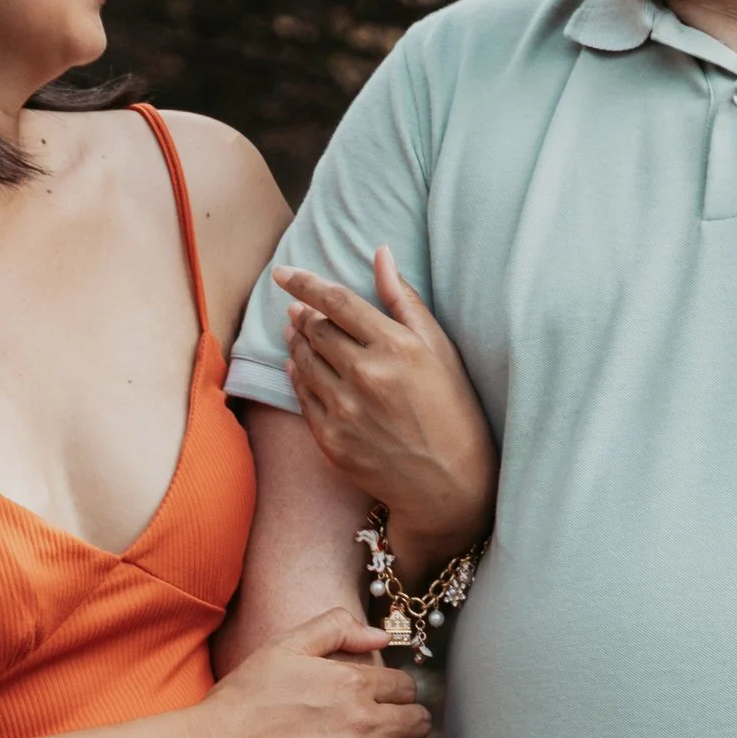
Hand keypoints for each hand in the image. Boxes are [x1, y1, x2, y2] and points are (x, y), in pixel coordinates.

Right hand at [195, 607, 432, 737]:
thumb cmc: (242, 701)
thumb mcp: (282, 647)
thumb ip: (335, 628)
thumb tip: (382, 637)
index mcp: (353, 682)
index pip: (406, 687)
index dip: (398, 693)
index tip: (386, 702)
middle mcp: (365, 722)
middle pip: (419, 721)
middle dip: (410, 722)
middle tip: (395, 729)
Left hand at [275, 250, 497, 568]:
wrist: (449, 484)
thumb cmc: (452, 410)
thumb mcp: (439, 349)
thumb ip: (405, 300)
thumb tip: (380, 253)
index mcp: (395, 347)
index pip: (335, 301)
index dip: (304, 282)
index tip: (284, 272)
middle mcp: (365, 375)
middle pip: (315, 329)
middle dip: (302, 313)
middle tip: (298, 308)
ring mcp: (344, 410)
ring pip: (303, 361)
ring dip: (296, 341)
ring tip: (297, 332)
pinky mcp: (330, 440)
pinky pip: (302, 396)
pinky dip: (297, 376)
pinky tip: (301, 367)